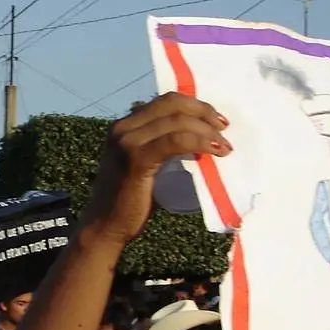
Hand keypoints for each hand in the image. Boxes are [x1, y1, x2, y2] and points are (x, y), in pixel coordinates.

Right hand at [81, 93, 229, 246]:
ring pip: (176, 121)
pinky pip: (174, 141)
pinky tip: (213, 151)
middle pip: (172, 105)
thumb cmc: (128, 202)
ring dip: (206, 131)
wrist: (106, 227)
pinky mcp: (135, 160)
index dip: (195, 105)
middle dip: (204, 113)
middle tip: (224, 130)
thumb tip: (194, 139)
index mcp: (124, 126)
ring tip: (223, 147)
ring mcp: (127, 143)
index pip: (165, 102)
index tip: (216, 121)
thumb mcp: (143, 165)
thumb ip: (159, 148)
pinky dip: (198, 142)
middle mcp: (122, 129)